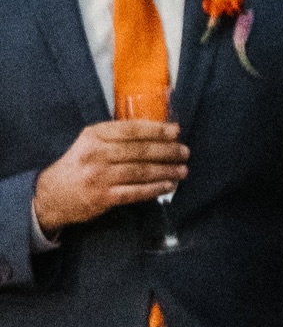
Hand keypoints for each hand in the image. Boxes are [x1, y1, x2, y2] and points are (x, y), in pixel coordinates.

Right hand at [33, 120, 188, 234]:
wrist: (52, 194)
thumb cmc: (79, 165)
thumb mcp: (91, 142)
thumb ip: (117, 136)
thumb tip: (157, 133)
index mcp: (94, 135)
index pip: (131, 129)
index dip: (156, 129)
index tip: (176, 131)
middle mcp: (96, 153)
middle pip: (139, 150)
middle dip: (167, 151)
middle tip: (184, 152)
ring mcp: (99, 176)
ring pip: (140, 171)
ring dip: (166, 170)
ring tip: (182, 170)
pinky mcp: (102, 197)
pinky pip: (135, 192)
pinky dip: (154, 189)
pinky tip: (168, 186)